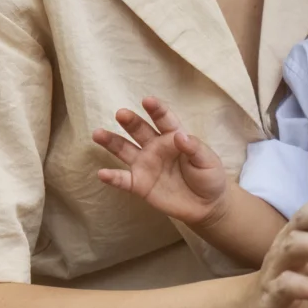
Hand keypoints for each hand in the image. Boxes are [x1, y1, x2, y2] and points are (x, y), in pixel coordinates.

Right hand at [93, 97, 230, 229]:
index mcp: (173, 136)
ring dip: (111, 141)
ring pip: (124, 150)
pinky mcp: (139, 184)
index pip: (163, 119)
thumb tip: (180, 136)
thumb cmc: (209, 177)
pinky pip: (123, 180)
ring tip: (98, 134)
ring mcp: (145, 165)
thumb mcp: (208, 161)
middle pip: (139, 130)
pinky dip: (112, 177)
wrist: (206, 206)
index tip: (148, 101)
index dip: (156, 109)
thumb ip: (194, 148)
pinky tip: (101, 174)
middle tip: (121, 114)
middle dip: (131, 121)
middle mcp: (155, 147)